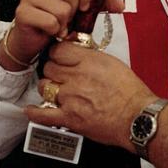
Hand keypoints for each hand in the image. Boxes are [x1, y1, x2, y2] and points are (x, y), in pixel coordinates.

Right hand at [0, 0, 123, 70]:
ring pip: (62, 9)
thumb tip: (121, 5)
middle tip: (69, 16)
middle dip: (76, 9)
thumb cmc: (58, 16)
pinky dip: (55, 30)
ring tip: (60, 23)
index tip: (87, 4)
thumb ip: (101, 1)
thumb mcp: (81, 6)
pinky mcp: (22, 12)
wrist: (34, 37)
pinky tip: (51, 30)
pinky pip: (50, 22)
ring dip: (66, 22)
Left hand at [25, 41, 153, 149]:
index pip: (59, 50)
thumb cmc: (131, 92)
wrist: (137, 117)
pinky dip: (34, 112)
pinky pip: (43, 114)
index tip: (59, 56)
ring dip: (48, 87)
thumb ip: (92, 58)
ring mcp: (71, 98)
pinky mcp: (70, 118)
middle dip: (53, 69)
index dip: (57, 53)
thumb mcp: (114, 63)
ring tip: (56, 90)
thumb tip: (79, 54)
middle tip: (59, 73)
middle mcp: (78, 77)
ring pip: (44, 87)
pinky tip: (30, 110)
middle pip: (49, 67)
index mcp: (90, 61)